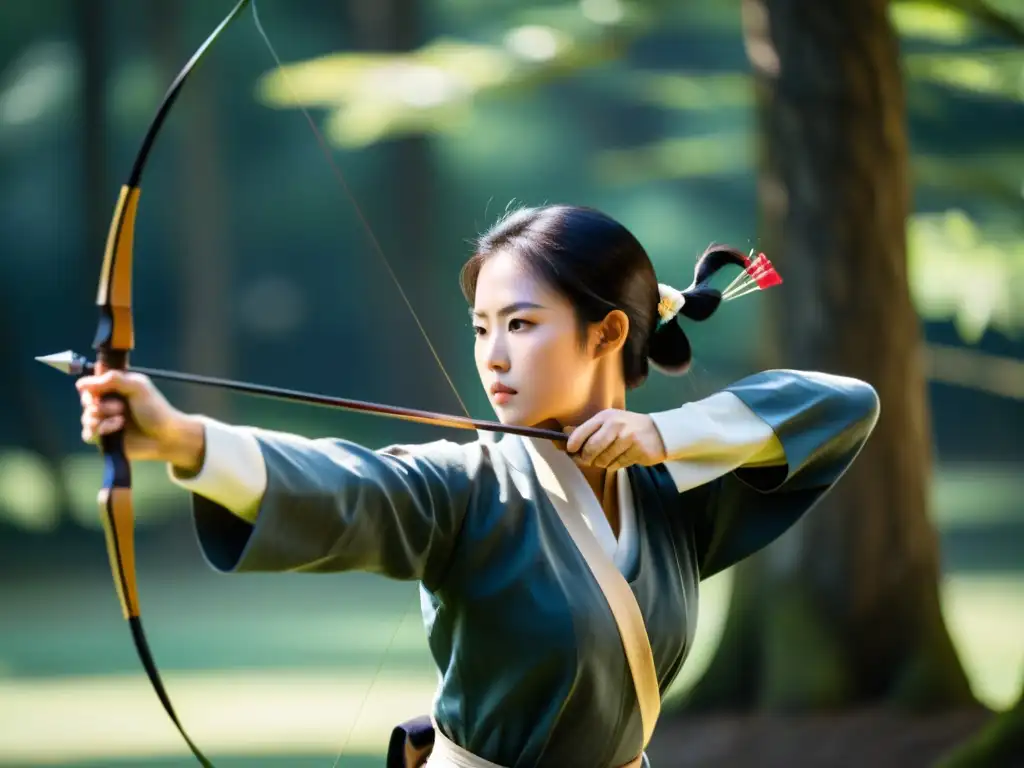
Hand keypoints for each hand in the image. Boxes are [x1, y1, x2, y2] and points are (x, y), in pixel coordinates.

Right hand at [76, 370, 203, 470]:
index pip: (90, 383)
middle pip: (86, 400)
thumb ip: (113, 379)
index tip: (99, 389)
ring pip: (86, 417)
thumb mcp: (138, 387)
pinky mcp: (104, 439)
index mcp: (114, 388)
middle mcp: (107, 404)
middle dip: (99, 403)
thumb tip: (81, 384)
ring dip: (102, 417)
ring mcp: (105, 421)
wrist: (165, 436)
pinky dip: (101, 430)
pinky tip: (118, 428)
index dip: (91, 386)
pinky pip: (88, 434)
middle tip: (120, 407)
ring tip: (121, 419)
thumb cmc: (155, 410)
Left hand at [564, 409, 666, 472]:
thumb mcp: (609, 423)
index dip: (574, 443)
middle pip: (592, 448)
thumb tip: (565, 432)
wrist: (659, 432)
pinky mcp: (637, 450)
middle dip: (587, 458)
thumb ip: (588, 429)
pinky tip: (624, 457)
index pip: (583, 430)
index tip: (570, 450)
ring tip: (611, 456)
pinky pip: (618, 465)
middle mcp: (616, 424)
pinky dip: (617, 465)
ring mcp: (627, 437)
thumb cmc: (629, 428)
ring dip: (604, 463)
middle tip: (589, 460)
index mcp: (606, 416)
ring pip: (604, 459)